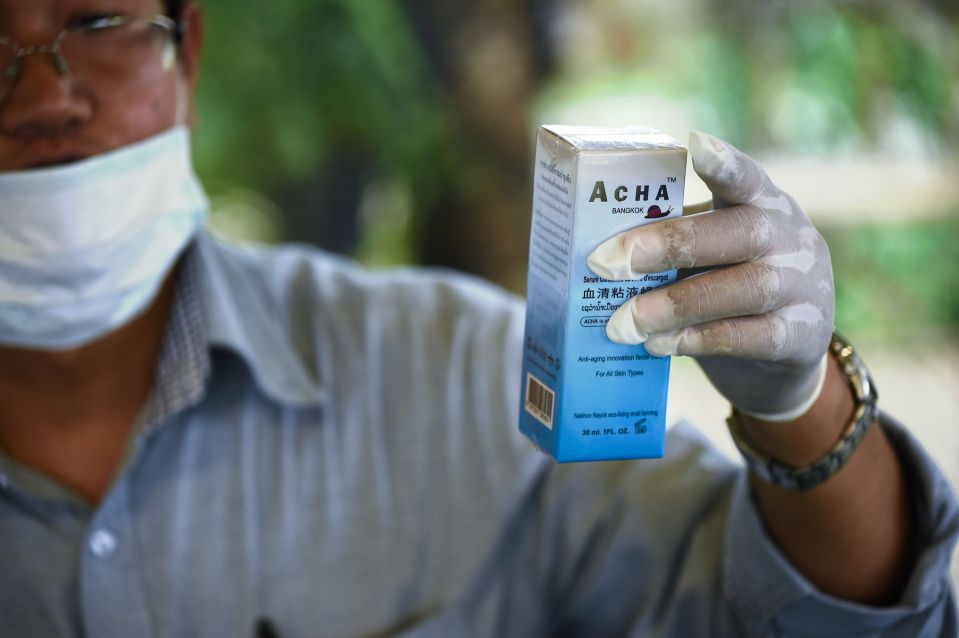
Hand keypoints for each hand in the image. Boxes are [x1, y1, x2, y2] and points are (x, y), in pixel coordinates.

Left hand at [587, 132, 834, 420]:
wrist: (790, 348)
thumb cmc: (730, 281)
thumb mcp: (716, 249)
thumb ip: (678, 239)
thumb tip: (601, 251)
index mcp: (763, 203)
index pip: (746, 176)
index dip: (724, 162)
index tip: (696, 143)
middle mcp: (790, 237)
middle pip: (735, 233)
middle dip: (666, 245)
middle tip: (606, 263)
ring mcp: (803, 287)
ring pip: (741, 289)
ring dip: (673, 305)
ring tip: (623, 322)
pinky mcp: (801, 335)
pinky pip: (748, 337)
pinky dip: (696, 340)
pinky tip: (656, 344)